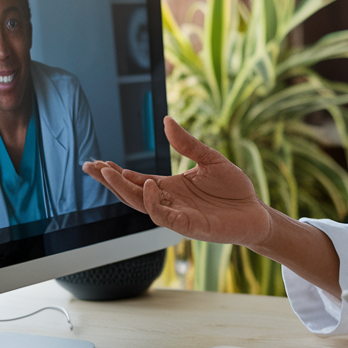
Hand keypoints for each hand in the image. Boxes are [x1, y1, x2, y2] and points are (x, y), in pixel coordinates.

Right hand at [81, 116, 270, 245]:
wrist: (257, 211)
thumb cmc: (234, 189)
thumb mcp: (210, 159)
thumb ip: (187, 143)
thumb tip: (166, 120)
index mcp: (170, 187)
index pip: (136, 180)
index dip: (116, 173)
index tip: (97, 162)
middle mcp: (169, 202)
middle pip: (131, 193)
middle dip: (110, 181)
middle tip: (90, 167)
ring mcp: (177, 215)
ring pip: (142, 205)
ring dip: (124, 190)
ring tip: (110, 172)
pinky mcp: (190, 226)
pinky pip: (165, 217)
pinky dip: (154, 203)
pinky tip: (149, 185)